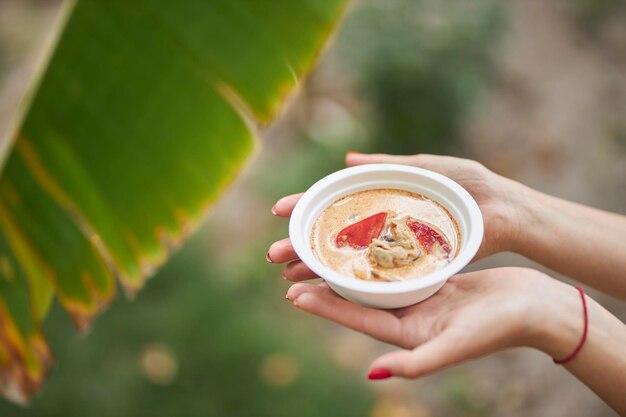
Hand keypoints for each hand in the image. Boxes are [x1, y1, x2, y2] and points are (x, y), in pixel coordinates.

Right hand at [267, 152, 526, 280]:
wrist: (507, 213)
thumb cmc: (470, 185)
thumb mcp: (426, 167)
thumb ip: (388, 164)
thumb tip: (346, 159)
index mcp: (384, 198)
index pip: (336, 203)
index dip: (307, 207)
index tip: (279, 212)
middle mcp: (383, 225)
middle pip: (334, 236)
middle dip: (302, 244)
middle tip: (273, 255)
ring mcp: (395, 248)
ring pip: (347, 260)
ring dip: (316, 267)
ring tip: (288, 275)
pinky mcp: (411, 267)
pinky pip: (373, 275)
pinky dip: (347, 283)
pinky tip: (325, 289)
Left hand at [285, 268, 581, 378]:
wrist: (537, 308)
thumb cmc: (500, 328)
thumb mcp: (456, 345)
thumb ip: (416, 363)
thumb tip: (372, 375)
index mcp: (409, 334)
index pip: (357, 318)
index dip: (325, 307)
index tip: (294, 295)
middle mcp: (410, 317)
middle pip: (360, 299)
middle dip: (328, 285)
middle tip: (296, 269)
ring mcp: (422, 298)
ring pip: (376, 280)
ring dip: (349, 268)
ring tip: (323, 252)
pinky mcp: (435, 280)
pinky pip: (399, 266)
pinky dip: (381, 255)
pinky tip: (366, 240)